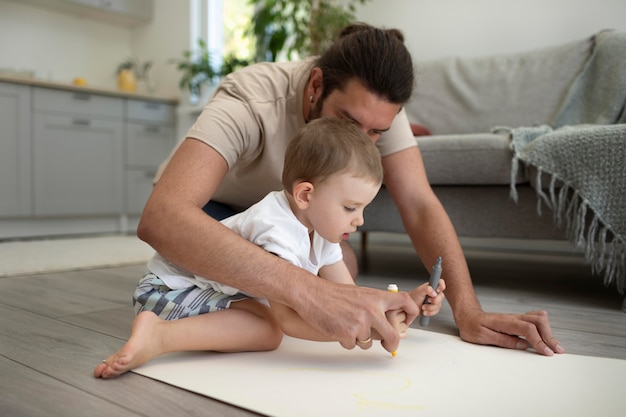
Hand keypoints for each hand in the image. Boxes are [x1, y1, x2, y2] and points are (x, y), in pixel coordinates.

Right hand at [297, 282, 418, 352]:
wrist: (312, 294)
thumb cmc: (333, 294)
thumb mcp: (360, 294)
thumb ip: (374, 305)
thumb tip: (386, 320)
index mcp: (376, 297)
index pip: (404, 301)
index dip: (412, 311)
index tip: (408, 321)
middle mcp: (371, 310)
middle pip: (393, 335)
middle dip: (391, 344)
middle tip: (388, 346)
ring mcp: (360, 323)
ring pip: (367, 342)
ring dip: (358, 339)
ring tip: (346, 324)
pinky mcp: (347, 334)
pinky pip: (352, 345)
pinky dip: (344, 340)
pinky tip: (337, 328)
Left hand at [409, 278, 445, 317]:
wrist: (410, 306)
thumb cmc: (414, 297)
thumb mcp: (420, 291)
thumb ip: (427, 289)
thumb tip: (434, 293)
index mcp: (432, 286)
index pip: (441, 283)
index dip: (441, 286)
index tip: (437, 290)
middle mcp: (435, 293)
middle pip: (441, 296)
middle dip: (435, 300)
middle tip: (428, 300)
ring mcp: (435, 301)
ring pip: (439, 305)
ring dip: (430, 307)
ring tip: (423, 306)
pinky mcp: (434, 308)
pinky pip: (436, 311)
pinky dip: (430, 312)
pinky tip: (424, 311)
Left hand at [455, 308, 565, 355]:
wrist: (467, 315)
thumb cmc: (472, 326)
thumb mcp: (482, 337)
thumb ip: (503, 341)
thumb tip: (522, 345)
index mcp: (504, 322)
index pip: (527, 329)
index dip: (539, 341)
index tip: (547, 352)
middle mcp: (513, 317)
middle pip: (538, 321)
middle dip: (549, 336)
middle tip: (557, 351)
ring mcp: (516, 317)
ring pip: (538, 318)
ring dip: (548, 332)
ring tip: (554, 346)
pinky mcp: (517, 320)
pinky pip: (534, 319)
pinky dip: (544, 328)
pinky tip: (546, 336)